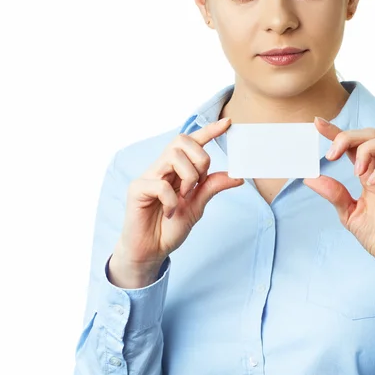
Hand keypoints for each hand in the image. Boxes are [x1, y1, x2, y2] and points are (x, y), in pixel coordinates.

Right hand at [116, 117, 244, 271]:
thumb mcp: (197, 206)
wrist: (151, 251)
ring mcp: (148, 177)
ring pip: (173, 156)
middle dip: (200, 159)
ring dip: (188, 178)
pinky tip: (170, 213)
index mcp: (175, 169)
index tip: (227, 123)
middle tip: (199, 183)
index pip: (191, 142)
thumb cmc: (169, 227)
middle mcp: (161, 168)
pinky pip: (160, 185)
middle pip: (181, 141)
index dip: (209, 131)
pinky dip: (172, 200)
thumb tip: (237, 176)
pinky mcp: (137, 190)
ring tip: (184, 198)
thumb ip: (212, 188)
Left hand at [303, 117, 374, 272]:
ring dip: (366, 150)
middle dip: (348, 136)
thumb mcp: (347, 212)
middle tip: (331, 156)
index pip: (352, 144)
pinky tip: (370, 183)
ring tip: (355, 171)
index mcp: (366, 173)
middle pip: (371, 133)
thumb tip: (310, 178)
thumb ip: (333, 194)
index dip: (335, 131)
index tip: (317, 123)